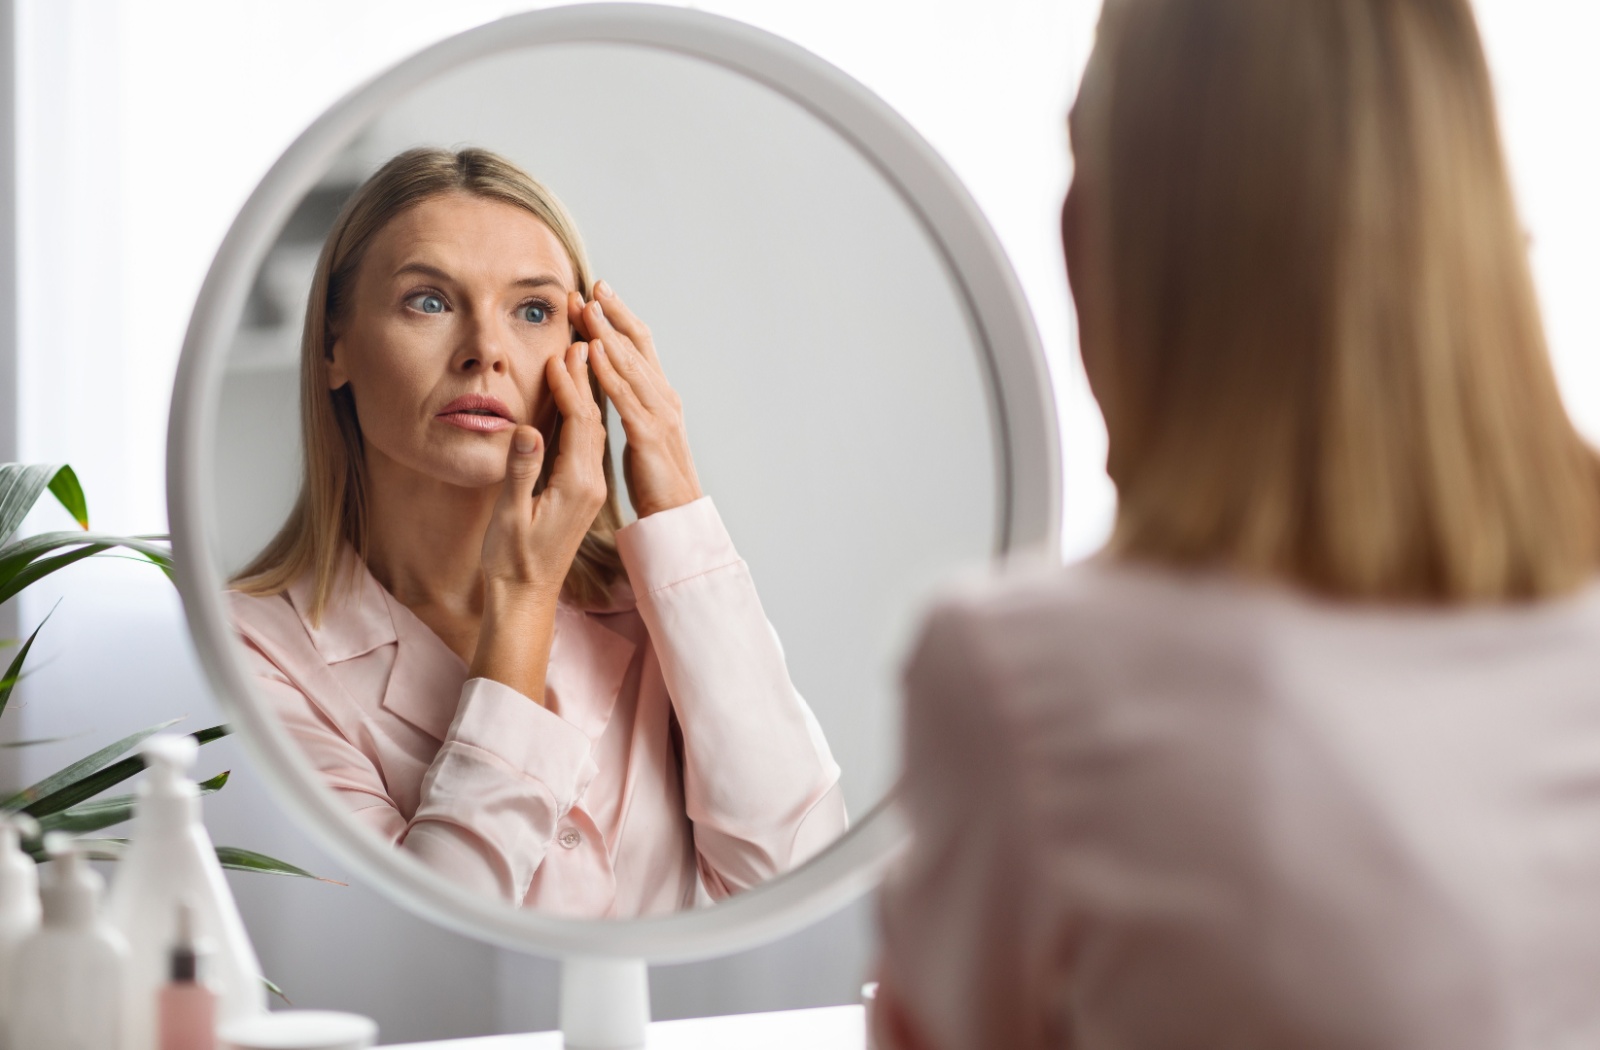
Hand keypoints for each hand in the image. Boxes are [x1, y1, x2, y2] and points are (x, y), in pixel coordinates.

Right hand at [480, 342, 609, 599]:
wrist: (526, 597)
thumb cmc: (512, 561)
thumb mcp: (511, 517)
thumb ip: (521, 472)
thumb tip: (529, 431)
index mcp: (577, 486)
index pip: (580, 422)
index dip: (572, 385)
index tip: (563, 351)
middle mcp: (591, 483)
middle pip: (594, 417)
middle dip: (588, 375)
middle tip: (582, 334)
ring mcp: (589, 486)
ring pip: (594, 427)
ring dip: (588, 388)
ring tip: (583, 350)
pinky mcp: (581, 490)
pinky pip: (587, 440)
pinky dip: (582, 410)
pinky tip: (577, 393)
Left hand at [570, 281, 702, 518]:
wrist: (676, 515)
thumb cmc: (656, 480)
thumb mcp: (642, 434)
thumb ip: (630, 407)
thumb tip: (612, 384)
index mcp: (661, 397)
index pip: (640, 346)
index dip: (620, 317)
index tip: (599, 293)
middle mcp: (664, 398)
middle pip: (636, 345)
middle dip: (612, 314)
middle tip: (590, 287)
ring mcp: (659, 414)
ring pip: (630, 363)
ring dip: (607, 332)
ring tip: (586, 307)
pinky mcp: (648, 434)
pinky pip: (623, 396)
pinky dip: (609, 370)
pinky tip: (593, 350)